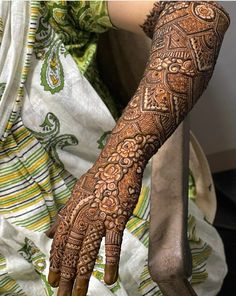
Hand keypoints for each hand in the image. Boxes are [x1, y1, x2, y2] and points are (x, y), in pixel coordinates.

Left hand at [48, 134, 157, 294]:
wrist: (120, 161)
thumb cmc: (100, 177)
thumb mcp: (77, 193)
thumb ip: (64, 215)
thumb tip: (49, 232)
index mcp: (72, 209)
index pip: (59, 241)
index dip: (54, 261)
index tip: (52, 279)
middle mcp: (82, 215)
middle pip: (70, 250)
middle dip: (64, 275)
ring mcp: (100, 216)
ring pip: (87, 250)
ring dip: (81, 275)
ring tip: (76, 295)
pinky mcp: (117, 217)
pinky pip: (113, 244)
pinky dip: (110, 263)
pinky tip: (108, 279)